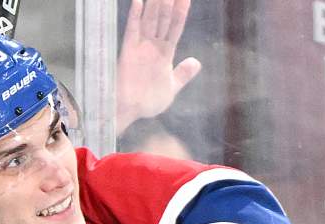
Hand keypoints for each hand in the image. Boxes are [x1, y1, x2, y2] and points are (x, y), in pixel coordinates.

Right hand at [115, 0, 201, 135]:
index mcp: (165, 53)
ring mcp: (140, 47)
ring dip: (155, 4)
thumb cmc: (147, 102)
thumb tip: (196, 62)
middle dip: (169, 2)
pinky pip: (131, 31)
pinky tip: (138, 2)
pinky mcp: (128, 52)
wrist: (129, 112)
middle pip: (163, 19)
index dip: (181, 11)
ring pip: (150, 20)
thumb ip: (183, 74)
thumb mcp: (171, 88)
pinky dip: (135, 16)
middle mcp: (153, 46)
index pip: (175, 27)